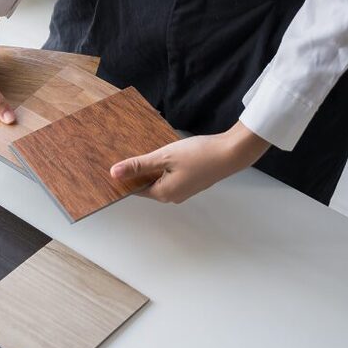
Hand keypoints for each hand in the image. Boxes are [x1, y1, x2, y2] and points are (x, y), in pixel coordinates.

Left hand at [110, 121, 270, 203]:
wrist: (232, 152)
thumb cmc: (200, 154)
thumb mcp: (163, 156)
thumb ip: (138, 165)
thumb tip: (115, 173)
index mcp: (164, 193)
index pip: (136, 189)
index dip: (126, 178)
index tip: (117, 166)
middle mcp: (173, 196)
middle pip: (147, 184)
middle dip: (140, 171)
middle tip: (133, 153)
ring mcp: (184, 190)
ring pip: (160, 178)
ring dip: (154, 166)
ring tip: (152, 151)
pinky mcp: (192, 182)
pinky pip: (172, 175)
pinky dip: (166, 166)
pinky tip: (168, 153)